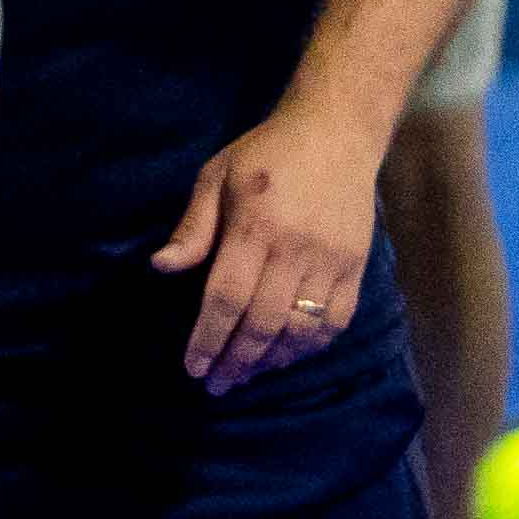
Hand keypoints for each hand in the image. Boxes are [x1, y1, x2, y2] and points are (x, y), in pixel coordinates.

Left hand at [155, 103, 386, 392]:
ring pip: (301, 328)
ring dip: (273, 359)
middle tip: (216, 385)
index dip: (208, 339)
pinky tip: (289, 356)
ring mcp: (331, 260)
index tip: (194, 367)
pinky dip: (312, 346)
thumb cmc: (266, 153)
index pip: (225, 298)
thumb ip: (193, 226)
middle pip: (262, 322)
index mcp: (254, 227)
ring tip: (249, 374)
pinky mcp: (356, 266)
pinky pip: (336, 320)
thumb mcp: (215, 176)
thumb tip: (162, 269)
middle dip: (236, 360)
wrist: (337, 133)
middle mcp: (295, 250)